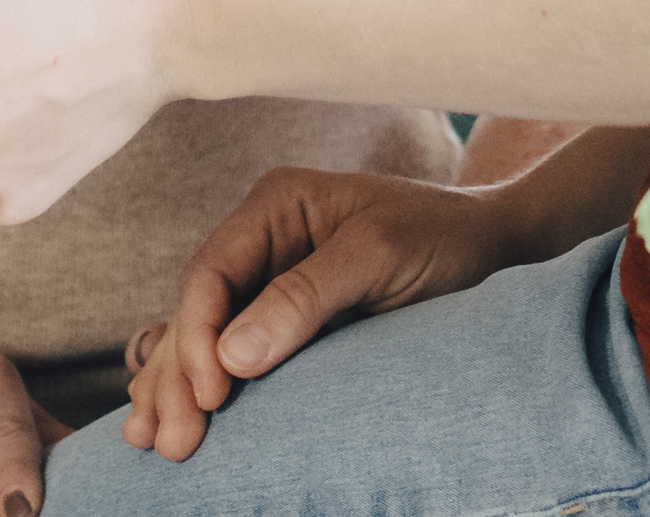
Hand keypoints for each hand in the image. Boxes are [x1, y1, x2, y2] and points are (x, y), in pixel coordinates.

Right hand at [118, 168, 557, 461]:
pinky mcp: (287, 322)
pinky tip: (176, 416)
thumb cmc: (442, 239)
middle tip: (170, 442)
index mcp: (273, 206)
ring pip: (202, 338)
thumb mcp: (379, 256)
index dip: (196, 336)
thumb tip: (231, 356)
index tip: (212, 394)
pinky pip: (230, 354)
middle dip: (177, 376)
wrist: (496, 250)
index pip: (211, 272)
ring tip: (152, 443)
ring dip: (175, 389)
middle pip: (197, 311)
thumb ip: (306, 297)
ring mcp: (270, 282)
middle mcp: (261, 241)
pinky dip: (201, 386)